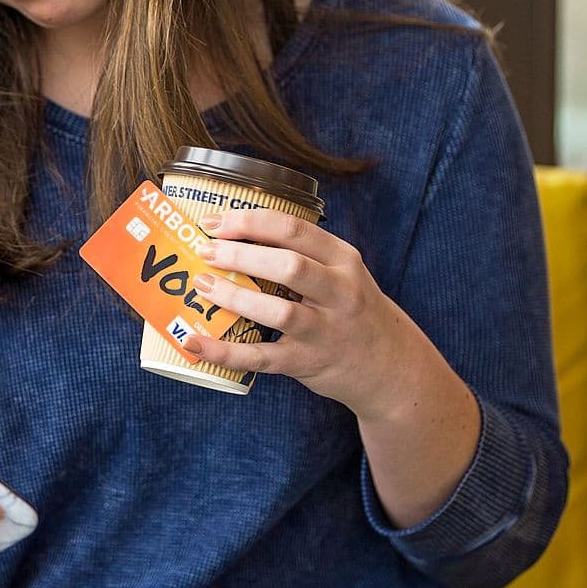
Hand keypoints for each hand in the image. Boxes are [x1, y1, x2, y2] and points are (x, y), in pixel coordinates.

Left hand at [184, 209, 429, 419]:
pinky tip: (195, 344)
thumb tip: (234, 237)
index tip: (212, 222)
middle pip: (288, 265)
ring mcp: (325, 330)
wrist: (391, 366)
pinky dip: (224, 352)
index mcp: (342, 259)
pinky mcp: (307, 363)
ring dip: (234, 297)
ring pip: (278, 310)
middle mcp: (339, 292)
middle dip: (239, 255)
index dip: (248, 222)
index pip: (293, 229)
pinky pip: (261, 357)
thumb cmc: (351, 310)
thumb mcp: (341, 273)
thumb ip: (302, 254)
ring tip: (203, 286)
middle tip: (204, 251)